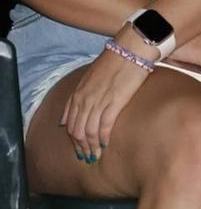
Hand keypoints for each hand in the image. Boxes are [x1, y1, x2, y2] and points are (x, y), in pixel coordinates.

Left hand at [60, 36, 151, 160]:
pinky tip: (106, 144)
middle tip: (88, 157)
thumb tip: (63, 121)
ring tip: (96, 155)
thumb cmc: (113, 63)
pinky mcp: (114, 102)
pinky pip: (104, 125)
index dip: (73, 140)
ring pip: (89, 131)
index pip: (69, 124)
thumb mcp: (87, 80)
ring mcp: (98, 101)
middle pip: (77, 131)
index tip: (79, 149)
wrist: (130, 51)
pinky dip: (103, 137)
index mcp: (77, 94)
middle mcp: (85, 99)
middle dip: (81, 147)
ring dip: (92, 146)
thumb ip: (75, 101)